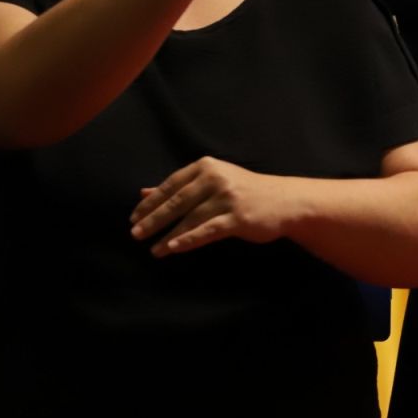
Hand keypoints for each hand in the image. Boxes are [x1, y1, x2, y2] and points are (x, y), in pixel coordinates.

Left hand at [130, 155, 296, 256]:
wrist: (284, 200)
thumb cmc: (244, 191)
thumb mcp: (212, 182)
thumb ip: (178, 187)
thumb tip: (142, 192)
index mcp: (207, 167)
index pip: (171, 184)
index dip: (151, 202)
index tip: (133, 217)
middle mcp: (216, 179)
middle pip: (177, 201)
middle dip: (154, 219)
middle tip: (135, 234)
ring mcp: (227, 198)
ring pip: (190, 219)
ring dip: (168, 236)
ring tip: (152, 250)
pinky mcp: (237, 217)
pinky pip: (207, 230)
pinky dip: (188, 240)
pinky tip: (173, 248)